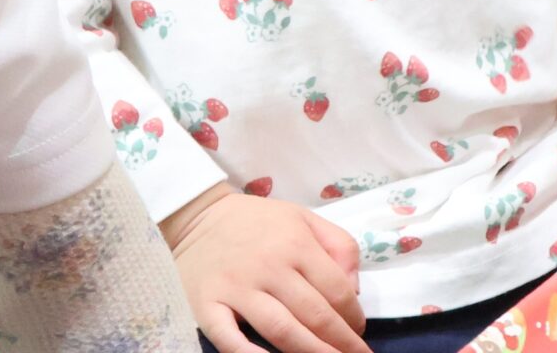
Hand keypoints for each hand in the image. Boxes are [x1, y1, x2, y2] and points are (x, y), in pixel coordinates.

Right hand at [161, 183, 369, 352]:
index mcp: (296, 244)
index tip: (358, 331)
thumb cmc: (258, 222)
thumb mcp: (306, 218)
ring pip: (282, 331)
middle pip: (314, 315)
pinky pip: (230, 339)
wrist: (197, 216)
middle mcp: (269, 267)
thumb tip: (355, 290)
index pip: (337, 290)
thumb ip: (340, 246)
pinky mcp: (208, 306)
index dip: (354, 317)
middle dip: (341, 342)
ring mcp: (236, 288)